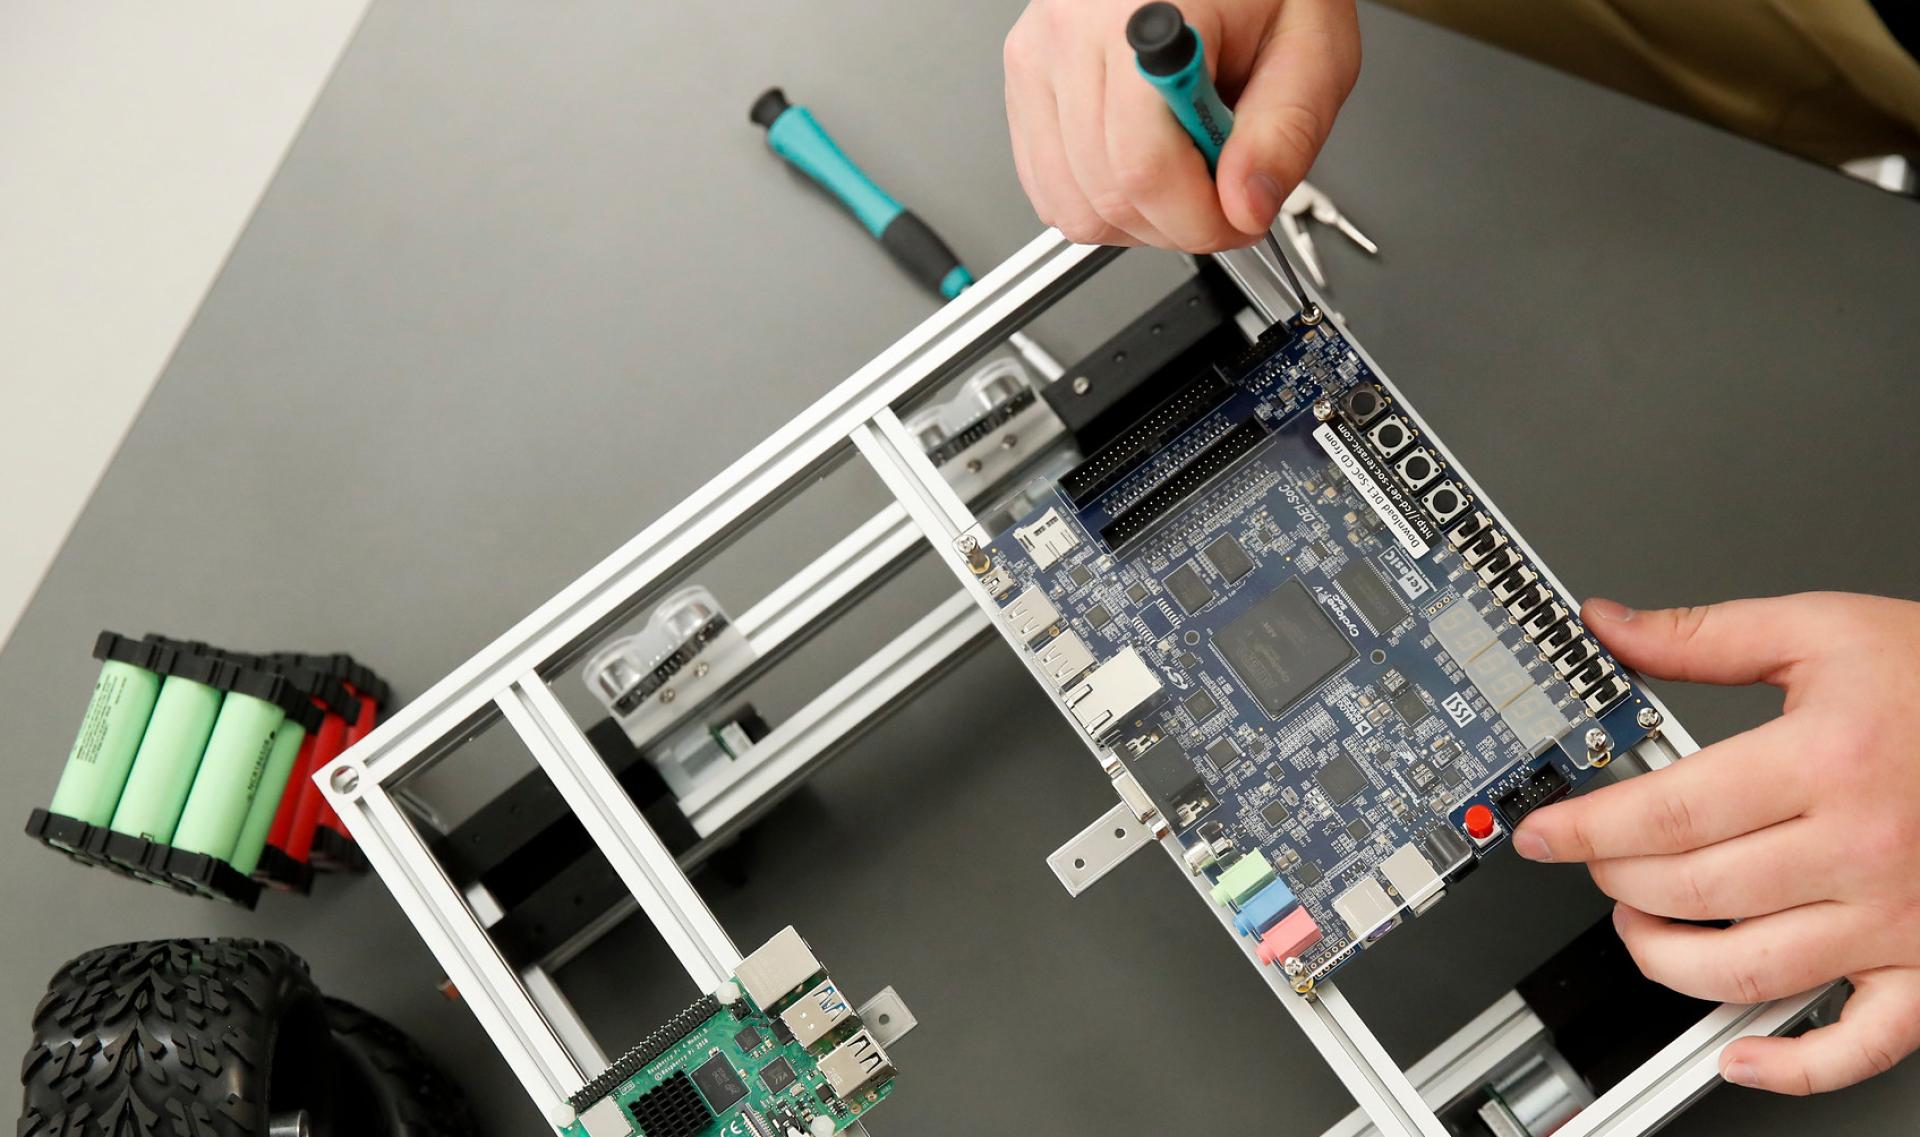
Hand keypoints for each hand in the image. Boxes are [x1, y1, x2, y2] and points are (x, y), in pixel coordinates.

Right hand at [1003, 0, 1359, 251]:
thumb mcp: (1311, 46)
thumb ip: (1286, 132)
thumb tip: (1244, 208)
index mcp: (1146, 18)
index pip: (1144, 165)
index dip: (1199, 219)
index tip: (1237, 219)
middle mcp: (1072, 34)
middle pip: (1106, 194)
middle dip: (1175, 224)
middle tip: (1222, 195)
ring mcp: (1038, 59)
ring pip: (1071, 206)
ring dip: (1137, 220)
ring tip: (1184, 169)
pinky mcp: (1024, 83)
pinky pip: (1050, 190)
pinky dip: (1101, 204)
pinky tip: (1144, 166)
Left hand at [1514, 593, 1919, 1094]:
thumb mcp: (1824, 632)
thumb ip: (1705, 637)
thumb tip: (1611, 628)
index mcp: (1826, 761)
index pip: (1669, 813)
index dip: (1587, 828)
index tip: (1543, 833)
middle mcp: (1861, 847)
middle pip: (1694, 890)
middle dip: (1617, 880)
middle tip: (1596, 862)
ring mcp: (1896, 916)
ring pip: (1748, 970)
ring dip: (1667, 959)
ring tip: (1641, 925)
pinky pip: (1862, 1042)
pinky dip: (1796, 1064)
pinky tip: (1742, 1053)